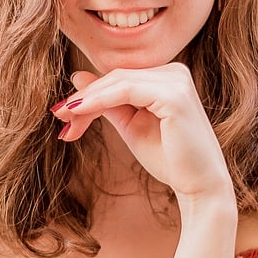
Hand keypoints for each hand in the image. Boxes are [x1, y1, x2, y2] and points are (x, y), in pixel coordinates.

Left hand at [51, 65, 233, 203]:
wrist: (199, 186)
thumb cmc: (169, 158)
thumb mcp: (131, 125)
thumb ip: (107, 102)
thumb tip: (77, 78)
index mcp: (167, 76)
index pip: (118, 78)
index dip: (88, 94)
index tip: (62, 114)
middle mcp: (175, 71)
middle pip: (115, 78)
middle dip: (83, 99)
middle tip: (58, 117)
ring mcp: (176, 80)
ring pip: (117, 82)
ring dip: (86, 101)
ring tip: (65, 119)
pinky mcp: (174, 95)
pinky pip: (126, 91)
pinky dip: (99, 100)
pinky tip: (79, 113)